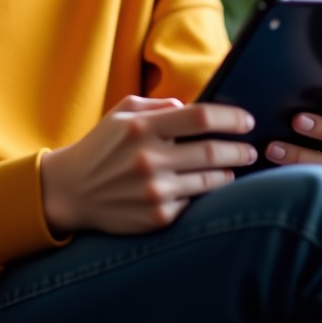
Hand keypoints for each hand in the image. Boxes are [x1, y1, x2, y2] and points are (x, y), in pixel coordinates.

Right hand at [40, 95, 256, 235]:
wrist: (70, 190)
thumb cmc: (101, 146)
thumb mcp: (123, 113)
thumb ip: (160, 105)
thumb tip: (195, 109)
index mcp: (142, 127)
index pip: (200, 117)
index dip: (230, 118)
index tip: (246, 120)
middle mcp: (148, 159)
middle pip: (212, 151)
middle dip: (240, 150)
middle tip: (251, 149)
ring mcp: (154, 191)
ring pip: (210, 181)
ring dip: (228, 173)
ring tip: (233, 168)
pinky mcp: (157, 217)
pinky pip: (194, 203)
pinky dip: (204, 195)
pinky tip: (207, 188)